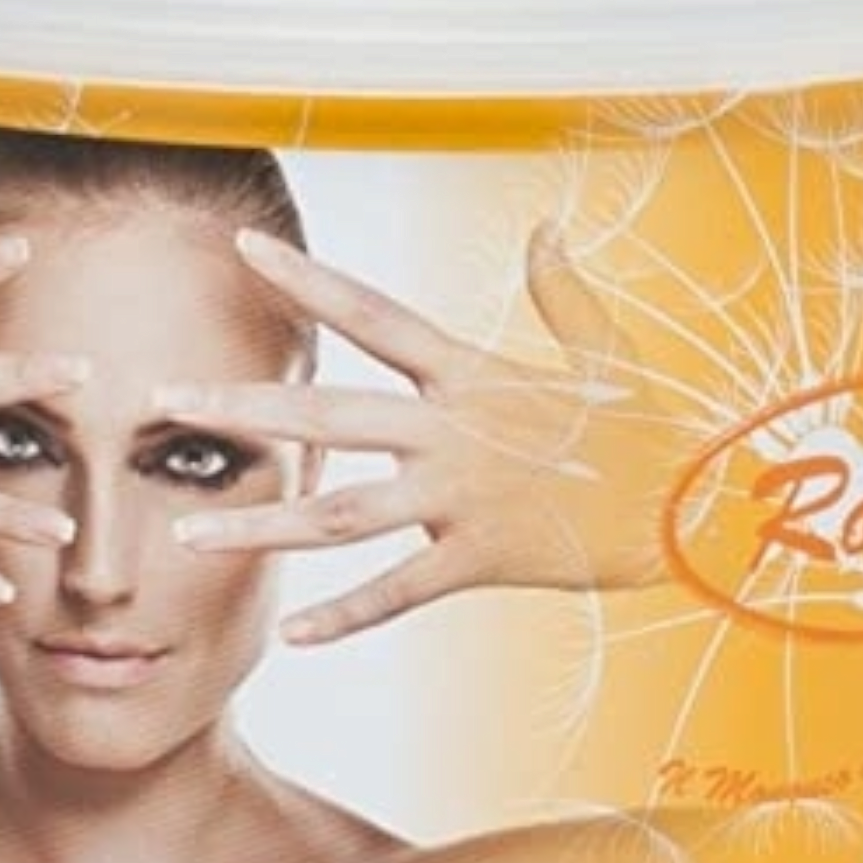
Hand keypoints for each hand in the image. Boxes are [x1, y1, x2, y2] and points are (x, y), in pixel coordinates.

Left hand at [154, 224, 691, 643]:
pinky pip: (400, 591)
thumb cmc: (652, 427)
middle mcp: (455, 432)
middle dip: (247, 410)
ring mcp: (464, 498)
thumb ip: (564, 293)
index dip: (308, 281)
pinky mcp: (481, 559)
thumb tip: (548, 227)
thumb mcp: (611, 353)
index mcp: (473, 373)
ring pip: (345, 514)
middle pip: (333, 417)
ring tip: (191, 537)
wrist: (695, 508)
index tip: (243, 250)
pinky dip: (348, 615)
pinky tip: (292, 635)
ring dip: (266, 523)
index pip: (374, 315)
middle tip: (167, 402)